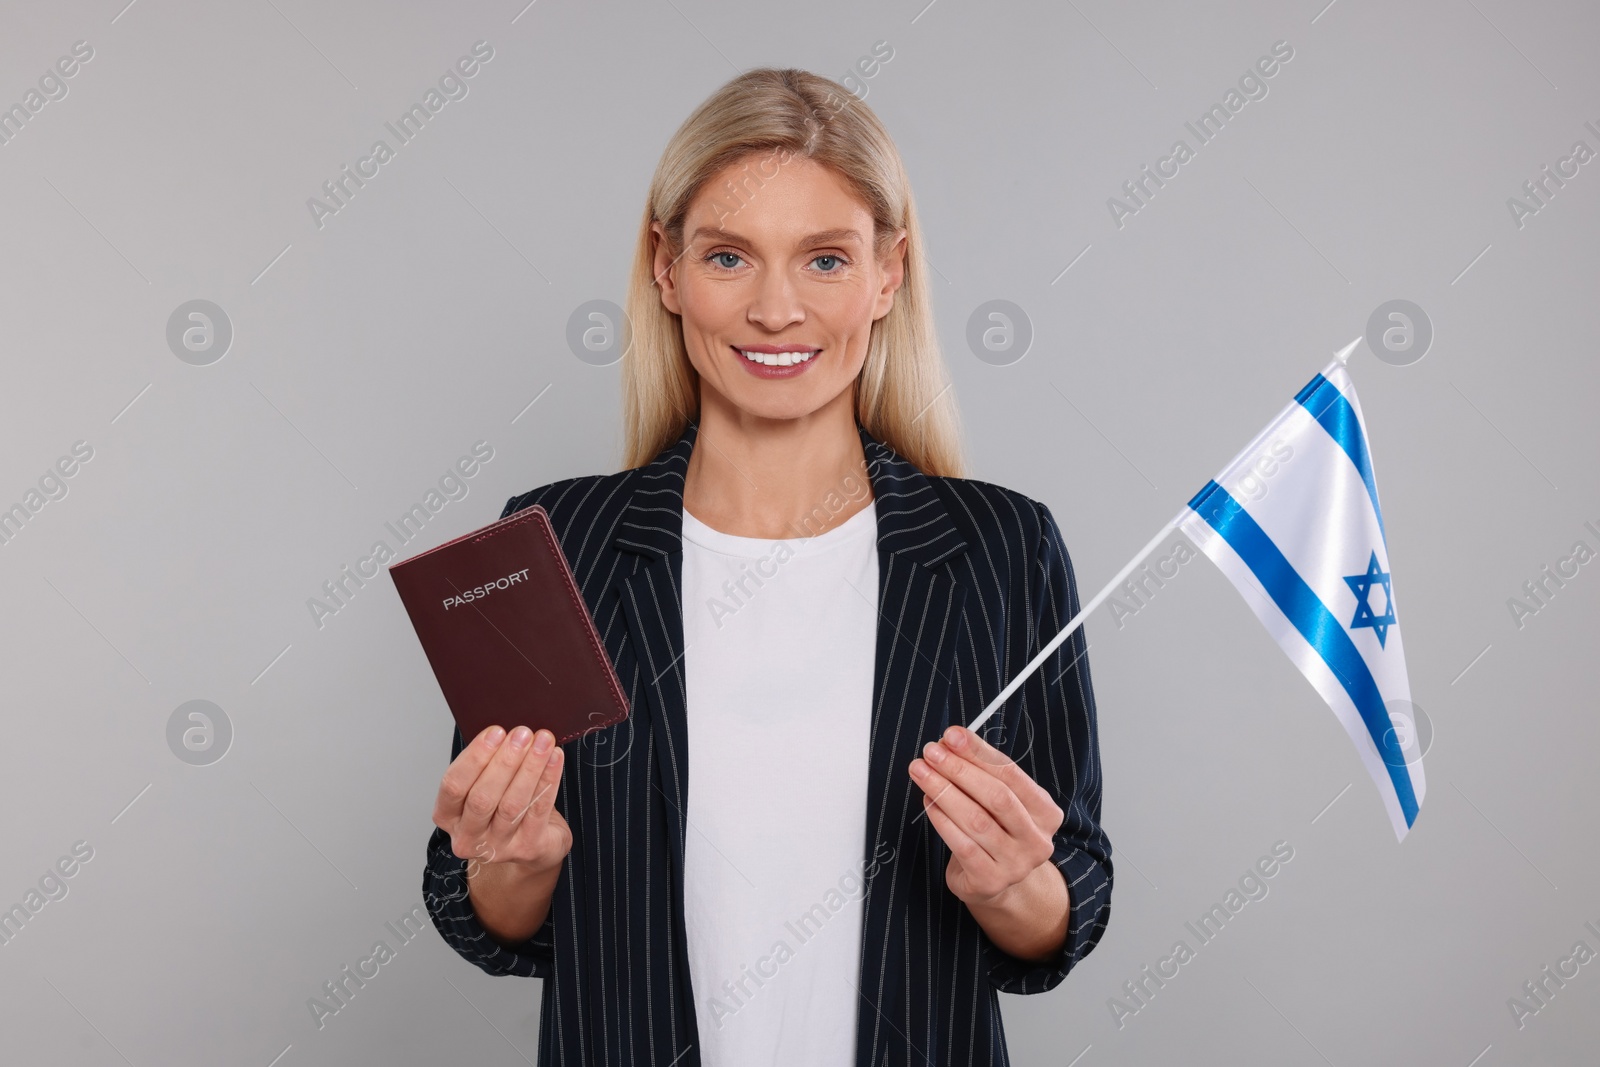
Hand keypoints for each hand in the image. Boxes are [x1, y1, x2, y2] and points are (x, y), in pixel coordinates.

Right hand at [433, 724, 570, 878]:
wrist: (530, 842)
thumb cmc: (502, 805)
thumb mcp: (486, 785)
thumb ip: (488, 763)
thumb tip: (508, 731)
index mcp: (448, 816)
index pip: (453, 786)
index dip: (474, 757)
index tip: (495, 732)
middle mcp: (467, 836)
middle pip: (482, 798)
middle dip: (505, 761)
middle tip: (523, 733)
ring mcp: (497, 847)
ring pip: (512, 805)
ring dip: (529, 768)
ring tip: (542, 741)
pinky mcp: (527, 848)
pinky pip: (538, 810)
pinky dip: (548, 780)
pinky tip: (554, 758)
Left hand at [908, 724, 1062, 907]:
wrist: (996, 882)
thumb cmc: (995, 831)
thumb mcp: (999, 801)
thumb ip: (982, 772)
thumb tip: (950, 742)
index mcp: (1046, 812)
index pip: (1012, 774)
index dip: (980, 752)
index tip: (952, 735)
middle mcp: (1037, 839)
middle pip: (997, 797)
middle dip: (959, 769)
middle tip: (931, 752)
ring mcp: (1016, 864)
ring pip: (977, 820)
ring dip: (944, 790)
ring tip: (921, 771)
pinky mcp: (990, 881)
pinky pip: (963, 845)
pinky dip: (942, 820)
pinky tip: (928, 801)